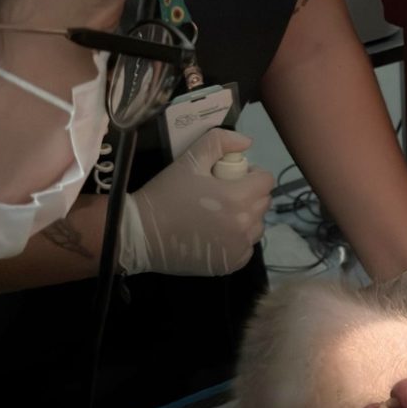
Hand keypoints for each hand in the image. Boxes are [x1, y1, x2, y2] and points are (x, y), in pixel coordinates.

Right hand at [118, 128, 274, 276]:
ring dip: (246, 217)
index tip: (233, 177)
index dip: (252, 174)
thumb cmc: (166, 194)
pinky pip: (246, 248)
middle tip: (223, 194)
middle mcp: (244, 225)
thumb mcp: (189, 160)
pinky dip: (238, 240)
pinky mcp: (229, 265)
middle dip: (249, 194)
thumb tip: (247, 142)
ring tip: (221, 214)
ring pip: (257, 226)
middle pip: (263, 203)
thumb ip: (220, 142)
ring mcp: (238, 248)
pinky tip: (217, 234)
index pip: (266, 181)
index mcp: (238, 197)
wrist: (140, 234)